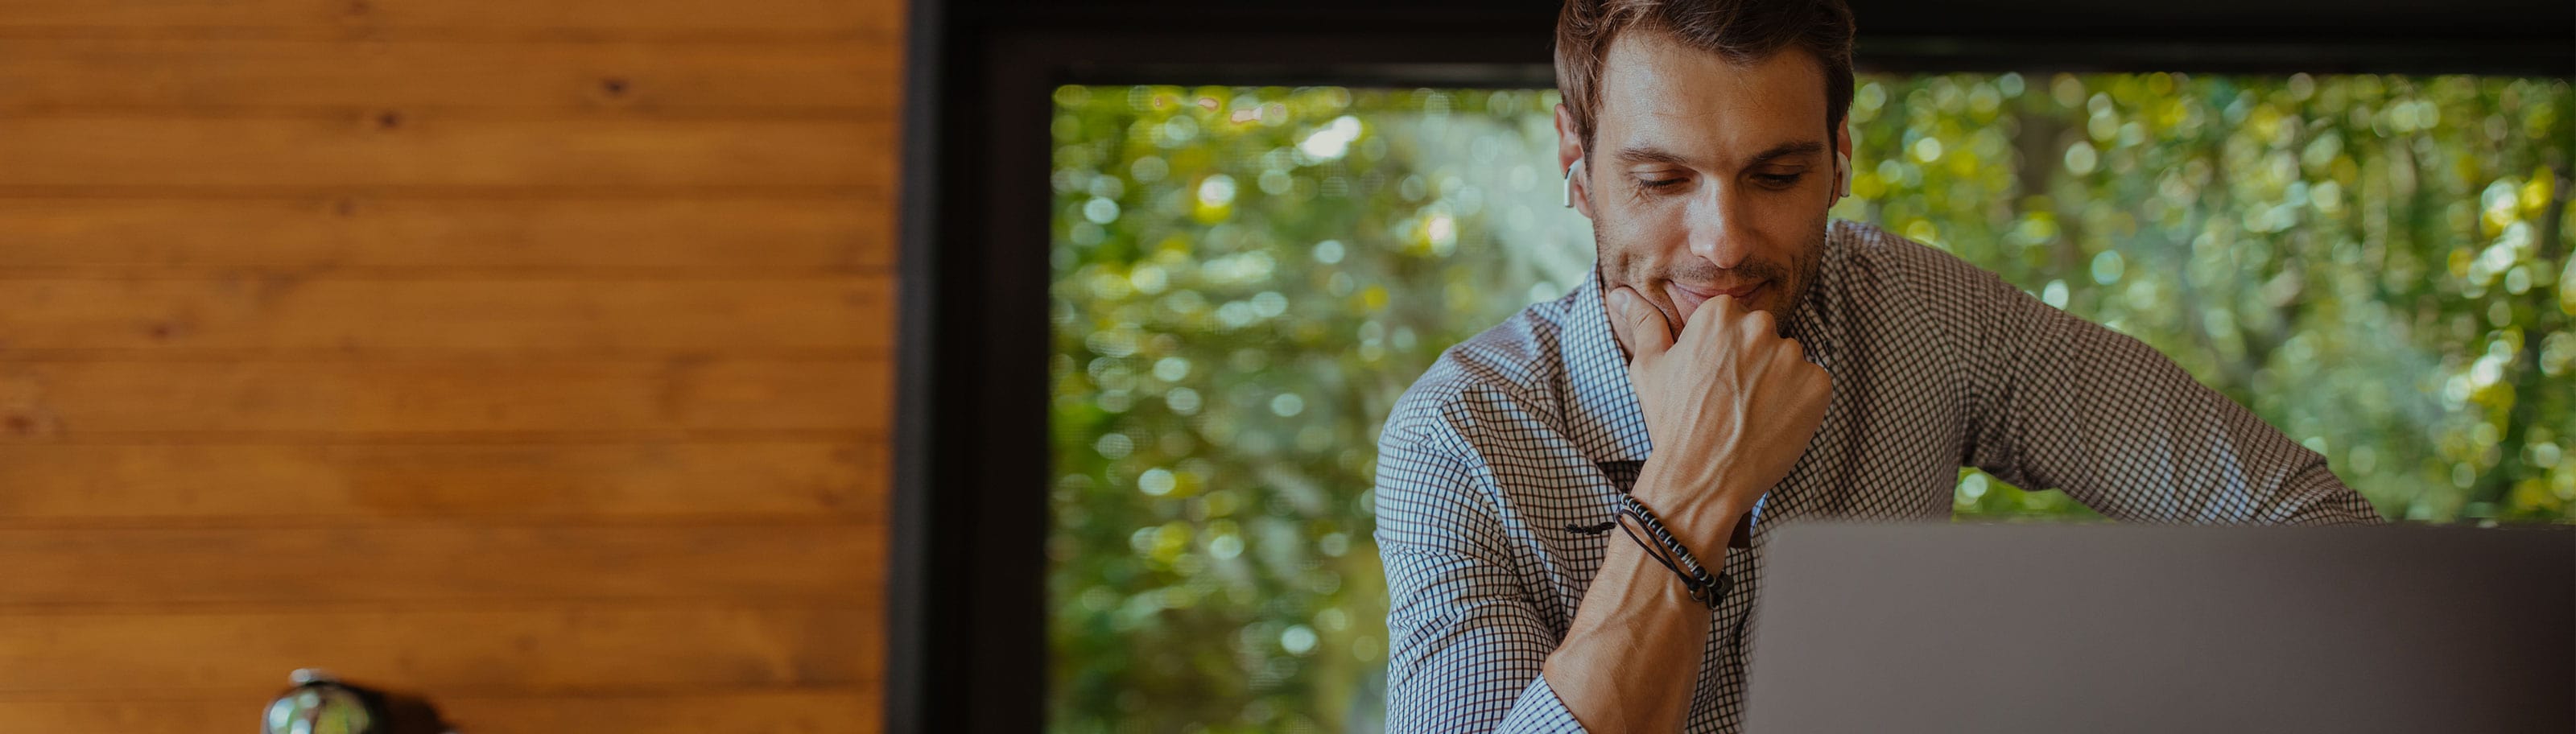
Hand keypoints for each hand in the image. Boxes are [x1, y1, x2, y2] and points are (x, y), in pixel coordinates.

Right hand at [1607, 286, 1831, 551]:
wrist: (1703, 477)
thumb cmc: (1672, 422)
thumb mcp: (1649, 368)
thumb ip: (1644, 323)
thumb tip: (1619, 294)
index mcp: (1719, 314)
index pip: (1733, 318)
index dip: (1722, 350)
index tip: (1713, 376)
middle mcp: (1759, 326)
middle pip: (1762, 335)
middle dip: (1751, 361)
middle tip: (1730, 398)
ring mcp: (1792, 355)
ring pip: (1788, 360)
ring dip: (1776, 381)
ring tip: (1750, 413)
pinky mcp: (1817, 384)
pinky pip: (1811, 384)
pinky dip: (1798, 402)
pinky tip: (1772, 422)